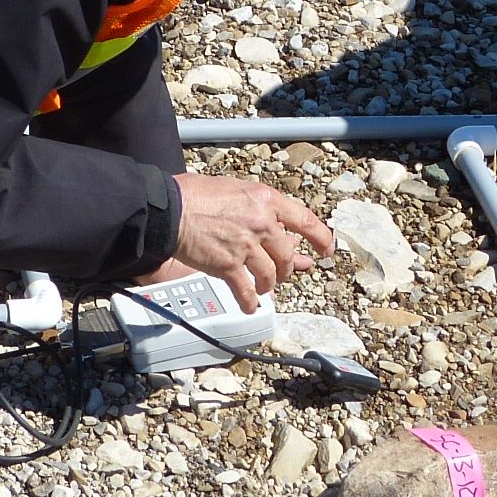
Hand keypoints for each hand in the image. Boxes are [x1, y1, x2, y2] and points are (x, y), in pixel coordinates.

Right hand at [171, 174, 333, 311]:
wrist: (170, 208)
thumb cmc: (196, 195)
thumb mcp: (237, 191)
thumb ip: (261, 212)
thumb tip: (278, 232)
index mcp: (266, 200)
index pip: (306, 220)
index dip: (321, 238)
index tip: (326, 249)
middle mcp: (261, 223)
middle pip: (287, 255)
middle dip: (285, 269)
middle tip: (280, 273)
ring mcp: (246, 246)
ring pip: (270, 274)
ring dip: (268, 284)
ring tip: (262, 287)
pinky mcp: (228, 265)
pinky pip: (246, 290)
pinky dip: (249, 301)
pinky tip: (249, 305)